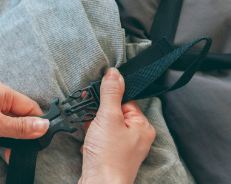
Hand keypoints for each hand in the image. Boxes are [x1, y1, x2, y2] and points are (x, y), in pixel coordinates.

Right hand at [78, 68, 155, 183]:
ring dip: (94, 126)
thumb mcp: (108, 117)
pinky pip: (101, 140)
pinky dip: (92, 138)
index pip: (126, 101)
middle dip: (99, 113)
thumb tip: (114, 73)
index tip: (94, 93)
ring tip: (90, 133)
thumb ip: (110, 93)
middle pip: (115, 113)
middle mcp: (137, 138)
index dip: (109, 97)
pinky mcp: (110, 157)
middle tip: (91, 116)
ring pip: (106, 127)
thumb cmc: (109, 157)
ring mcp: (123, 149)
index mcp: (143, 127)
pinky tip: (87, 142)